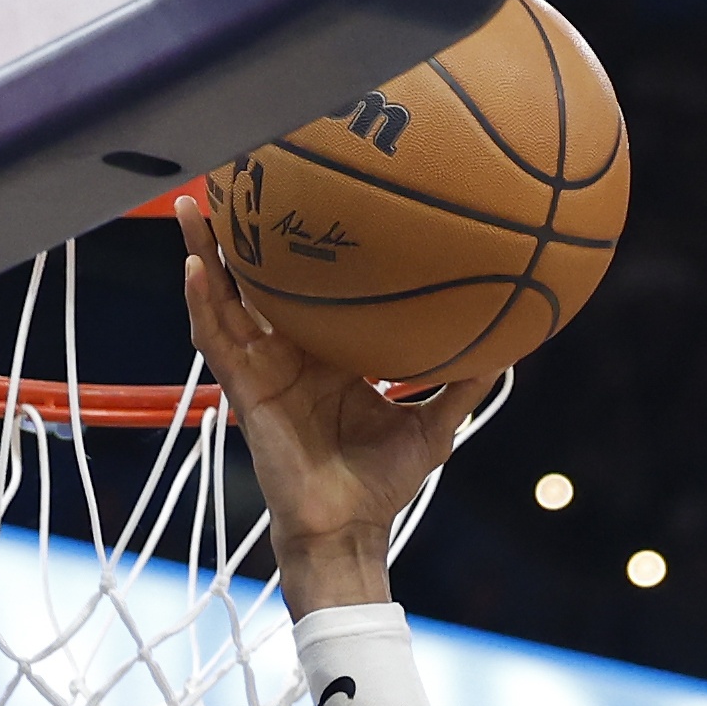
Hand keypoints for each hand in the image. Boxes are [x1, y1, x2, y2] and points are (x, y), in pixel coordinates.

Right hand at [178, 197, 468, 611]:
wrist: (349, 528)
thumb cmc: (384, 483)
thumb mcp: (435, 423)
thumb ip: (464, 382)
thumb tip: (514, 349)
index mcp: (327, 354)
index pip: (309, 289)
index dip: (302, 247)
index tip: (307, 196)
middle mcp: (289, 353)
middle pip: (257, 281)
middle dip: (241, 234)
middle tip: (236, 177)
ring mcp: (261, 369)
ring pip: (224, 299)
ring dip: (204, 253)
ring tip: (192, 206)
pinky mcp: (242, 390)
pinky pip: (216, 339)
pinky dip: (204, 302)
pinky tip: (195, 267)